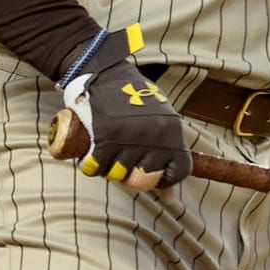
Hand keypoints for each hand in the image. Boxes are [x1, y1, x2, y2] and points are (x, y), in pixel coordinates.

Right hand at [62, 58, 191, 193]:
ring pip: (118, 175)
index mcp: (172, 129)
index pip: (179, 171)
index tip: (151, 175)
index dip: (165, 181)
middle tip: (122, 162)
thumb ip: (167, 151)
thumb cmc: (132, 95)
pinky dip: (91, 165)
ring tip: (107, 150)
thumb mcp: (158, 118)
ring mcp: (129, 136)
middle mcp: (154, 135)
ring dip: (109, 168)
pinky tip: (91, 154)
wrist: (104, 70)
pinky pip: (96, 167)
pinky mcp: (103, 136)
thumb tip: (171, 199)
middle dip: (131, 176)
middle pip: (145, 179)